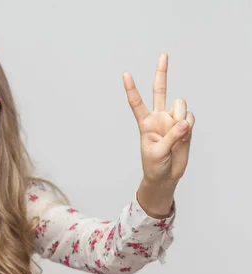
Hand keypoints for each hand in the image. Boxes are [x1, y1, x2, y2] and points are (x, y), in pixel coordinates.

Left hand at [123, 53, 195, 186]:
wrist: (166, 176)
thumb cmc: (154, 165)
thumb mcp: (157, 152)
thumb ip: (171, 137)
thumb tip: (185, 122)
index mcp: (145, 123)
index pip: (137, 102)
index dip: (132, 88)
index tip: (125, 73)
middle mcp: (159, 117)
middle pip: (160, 90)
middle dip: (162, 72)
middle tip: (163, 55)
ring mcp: (173, 120)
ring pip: (180, 105)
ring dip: (180, 117)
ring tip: (177, 134)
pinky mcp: (186, 125)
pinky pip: (190, 118)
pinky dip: (189, 126)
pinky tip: (184, 136)